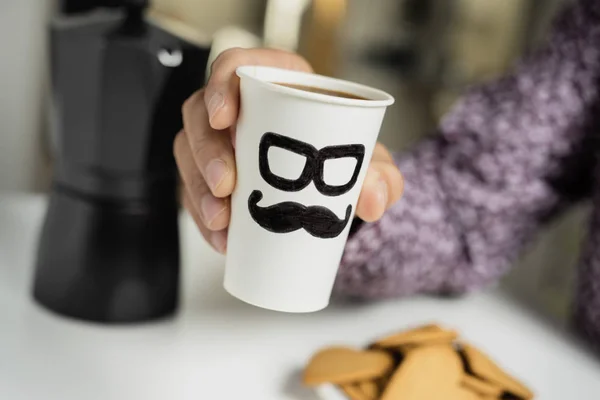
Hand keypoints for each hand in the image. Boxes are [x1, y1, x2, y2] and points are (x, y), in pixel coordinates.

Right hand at [174, 48, 403, 253]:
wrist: (332, 190)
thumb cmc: (344, 159)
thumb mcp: (369, 165)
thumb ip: (382, 177)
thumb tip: (372, 200)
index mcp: (277, 86)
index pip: (236, 66)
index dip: (221, 85)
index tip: (225, 118)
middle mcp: (240, 109)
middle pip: (200, 113)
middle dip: (206, 151)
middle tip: (225, 187)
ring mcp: (219, 142)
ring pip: (188, 151)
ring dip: (197, 187)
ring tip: (221, 221)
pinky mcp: (209, 174)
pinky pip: (191, 189)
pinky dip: (202, 215)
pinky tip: (220, 238)